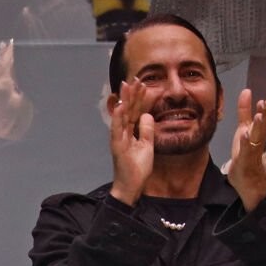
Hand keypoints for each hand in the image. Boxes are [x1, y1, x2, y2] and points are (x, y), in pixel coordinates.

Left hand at [0, 39, 33, 141]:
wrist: (6, 138)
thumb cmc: (19, 120)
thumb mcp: (26, 99)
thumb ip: (23, 83)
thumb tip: (21, 70)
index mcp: (4, 84)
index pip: (7, 64)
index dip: (10, 53)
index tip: (12, 43)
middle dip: (3, 55)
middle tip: (5, 44)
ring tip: (0, 53)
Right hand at [108, 78, 154, 206]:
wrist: (131, 187)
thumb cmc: (137, 169)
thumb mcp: (147, 146)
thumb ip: (147, 130)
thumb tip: (148, 115)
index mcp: (130, 132)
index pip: (135, 111)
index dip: (139, 98)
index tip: (143, 83)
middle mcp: (122, 133)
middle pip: (127, 109)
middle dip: (131, 94)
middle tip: (135, 78)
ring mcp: (118, 138)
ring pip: (121, 115)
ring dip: (123, 100)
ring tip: (126, 85)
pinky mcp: (117, 146)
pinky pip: (117, 129)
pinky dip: (118, 117)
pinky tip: (120, 105)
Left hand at [226, 88, 265, 212]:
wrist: (247, 183)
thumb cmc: (245, 154)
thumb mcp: (243, 130)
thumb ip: (245, 112)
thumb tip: (246, 91)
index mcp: (256, 134)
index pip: (262, 120)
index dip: (265, 110)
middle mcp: (256, 142)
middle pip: (262, 127)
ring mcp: (251, 152)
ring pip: (257, 138)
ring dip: (258, 127)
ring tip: (259, 116)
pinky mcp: (245, 162)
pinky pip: (246, 151)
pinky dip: (245, 143)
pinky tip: (245, 134)